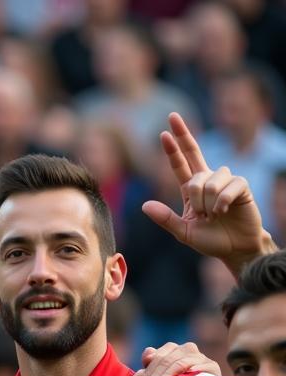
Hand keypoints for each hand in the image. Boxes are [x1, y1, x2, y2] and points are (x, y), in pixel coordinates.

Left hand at [130, 341, 220, 375]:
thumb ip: (148, 373)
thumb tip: (137, 373)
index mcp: (171, 349)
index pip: (156, 357)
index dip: (146, 374)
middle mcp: (186, 349)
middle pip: (166, 361)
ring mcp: (199, 356)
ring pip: (179, 363)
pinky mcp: (212, 365)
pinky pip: (202, 366)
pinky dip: (195, 370)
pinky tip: (189, 375)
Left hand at [142, 113, 273, 275]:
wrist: (234, 249)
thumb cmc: (210, 240)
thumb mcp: (183, 232)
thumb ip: (165, 219)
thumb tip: (144, 205)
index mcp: (192, 190)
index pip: (180, 165)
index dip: (173, 148)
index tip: (165, 132)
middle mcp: (207, 181)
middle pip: (194, 155)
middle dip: (182, 135)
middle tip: (172, 116)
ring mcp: (225, 182)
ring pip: (207, 181)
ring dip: (205, 203)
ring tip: (212, 215)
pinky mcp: (241, 186)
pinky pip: (227, 187)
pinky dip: (221, 203)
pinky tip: (223, 211)